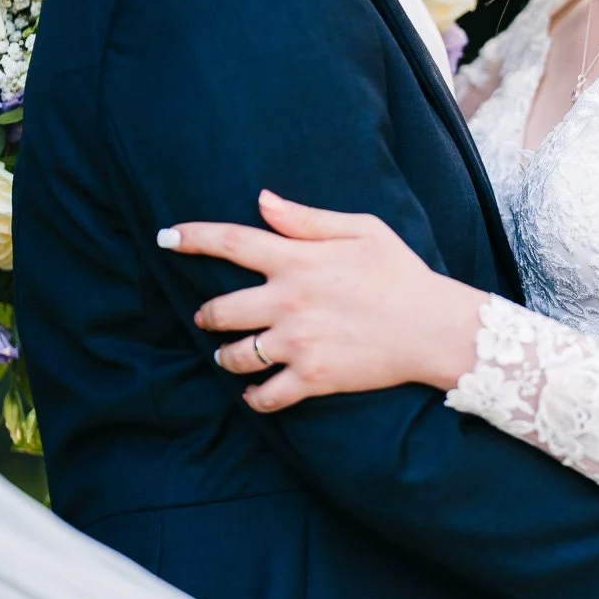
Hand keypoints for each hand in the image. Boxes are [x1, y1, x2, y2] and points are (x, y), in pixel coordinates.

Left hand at [162, 191, 484, 411]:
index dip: (193, 237)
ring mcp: (297, 342)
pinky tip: (253, 392)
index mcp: (297, 260)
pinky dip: (252, 397)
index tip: (165, 237)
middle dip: (206, 314)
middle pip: (219, 309)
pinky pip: (264, 396)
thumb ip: (306, 219)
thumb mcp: (361, 230)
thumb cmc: (399, 273)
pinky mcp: (311, 377)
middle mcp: (288, 301)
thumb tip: (263, 200)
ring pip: (233, 356)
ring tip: (229, 354)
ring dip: (224, 356)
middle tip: (208, 316)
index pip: (231, 242)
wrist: (432, 327)